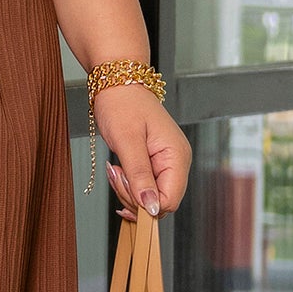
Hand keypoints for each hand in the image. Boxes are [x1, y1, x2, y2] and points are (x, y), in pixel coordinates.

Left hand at [92, 85, 189, 220]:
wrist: (117, 84)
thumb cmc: (122, 104)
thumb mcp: (127, 140)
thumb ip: (140, 176)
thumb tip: (150, 208)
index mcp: (177, 156)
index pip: (169, 200)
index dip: (144, 202)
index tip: (123, 184)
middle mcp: (177, 161)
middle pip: (160, 201)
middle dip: (133, 196)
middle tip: (116, 173)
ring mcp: (167, 163)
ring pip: (150, 196)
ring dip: (128, 190)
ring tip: (115, 169)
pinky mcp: (155, 163)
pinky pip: (145, 186)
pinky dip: (129, 184)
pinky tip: (119, 171)